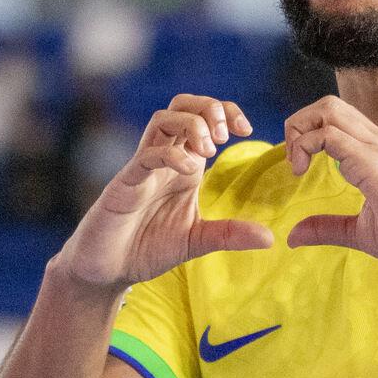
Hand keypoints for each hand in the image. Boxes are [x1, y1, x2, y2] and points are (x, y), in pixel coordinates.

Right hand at [51, 95, 272, 290]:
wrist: (106, 271)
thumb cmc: (145, 249)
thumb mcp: (197, 241)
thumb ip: (229, 235)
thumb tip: (270, 238)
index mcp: (183, 166)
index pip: (203, 119)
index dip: (226, 112)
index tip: (247, 128)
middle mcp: (163, 159)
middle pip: (182, 106)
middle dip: (208, 108)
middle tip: (226, 134)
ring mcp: (142, 169)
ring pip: (162, 120)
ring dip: (191, 125)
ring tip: (209, 149)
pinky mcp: (124, 184)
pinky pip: (145, 156)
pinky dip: (171, 155)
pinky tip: (190, 170)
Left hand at [282, 96, 377, 275]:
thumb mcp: (359, 232)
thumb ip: (327, 227)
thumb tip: (294, 235)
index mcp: (376, 151)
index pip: (335, 117)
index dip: (306, 134)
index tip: (297, 167)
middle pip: (328, 105)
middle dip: (299, 124)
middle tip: (292, 159)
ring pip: (329, 111)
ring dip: (300, 132)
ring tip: (296, 165)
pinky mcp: (375, 164)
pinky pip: (332, 137)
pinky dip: (307, 146)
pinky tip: (302, 171)